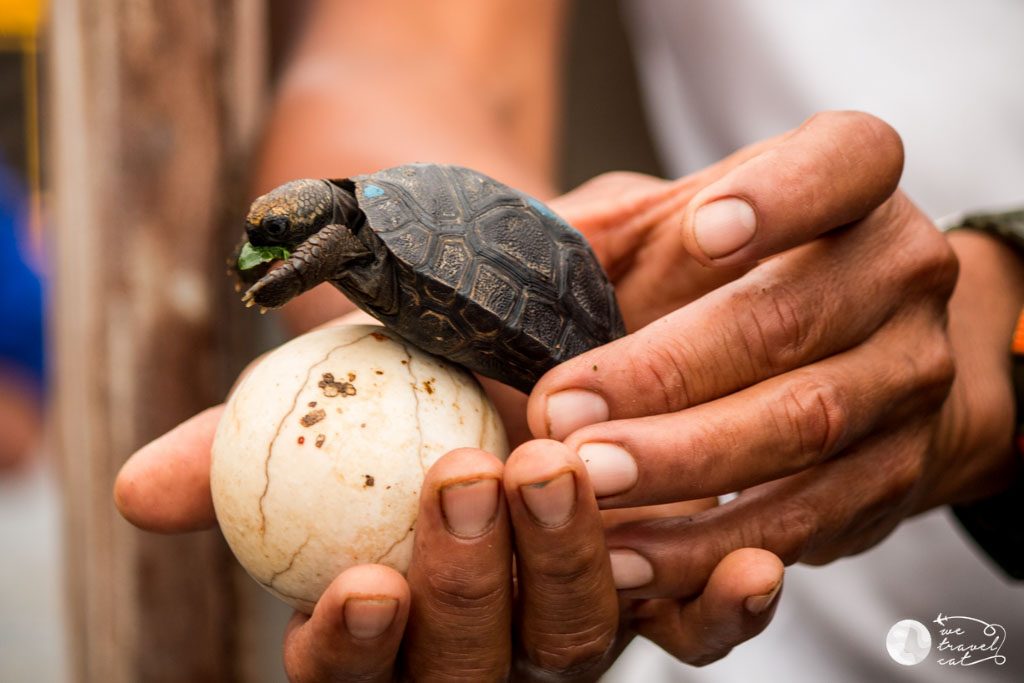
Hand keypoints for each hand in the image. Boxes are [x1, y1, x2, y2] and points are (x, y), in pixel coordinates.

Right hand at [115, 402, 782, 678]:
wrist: (491, 336)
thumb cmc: (390, 377)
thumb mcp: (319, 397)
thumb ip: (237, 451)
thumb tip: (138, 490)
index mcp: (392, 617)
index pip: (358, 668)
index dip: (354, 648)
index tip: (361, 582)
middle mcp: (488, 639)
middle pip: (477, 665)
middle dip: (472, 586)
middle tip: (472, 480)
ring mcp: (577, 621)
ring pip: (579, 639)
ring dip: (576, 566)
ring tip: (565, 470)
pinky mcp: (664, 593)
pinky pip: (695, 622)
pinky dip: (721, 603)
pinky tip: (750, 560)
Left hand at [520, 112, 996, 651]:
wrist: (845, 362)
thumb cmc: (724, 280)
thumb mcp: (664, 231)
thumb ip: (596, 234)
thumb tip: (484, 264)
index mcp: (853, 185)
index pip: (848, 160)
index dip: (783, 195)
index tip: (702, 232)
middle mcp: (900, 276)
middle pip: (794, 318)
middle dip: (671, 372)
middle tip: (562, 415)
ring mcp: (908, 380)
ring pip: (801, 428)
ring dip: (684, 465)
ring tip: (585, 486)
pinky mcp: (892, 477)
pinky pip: (801, 522)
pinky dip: (706, 547)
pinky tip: (625, 556)